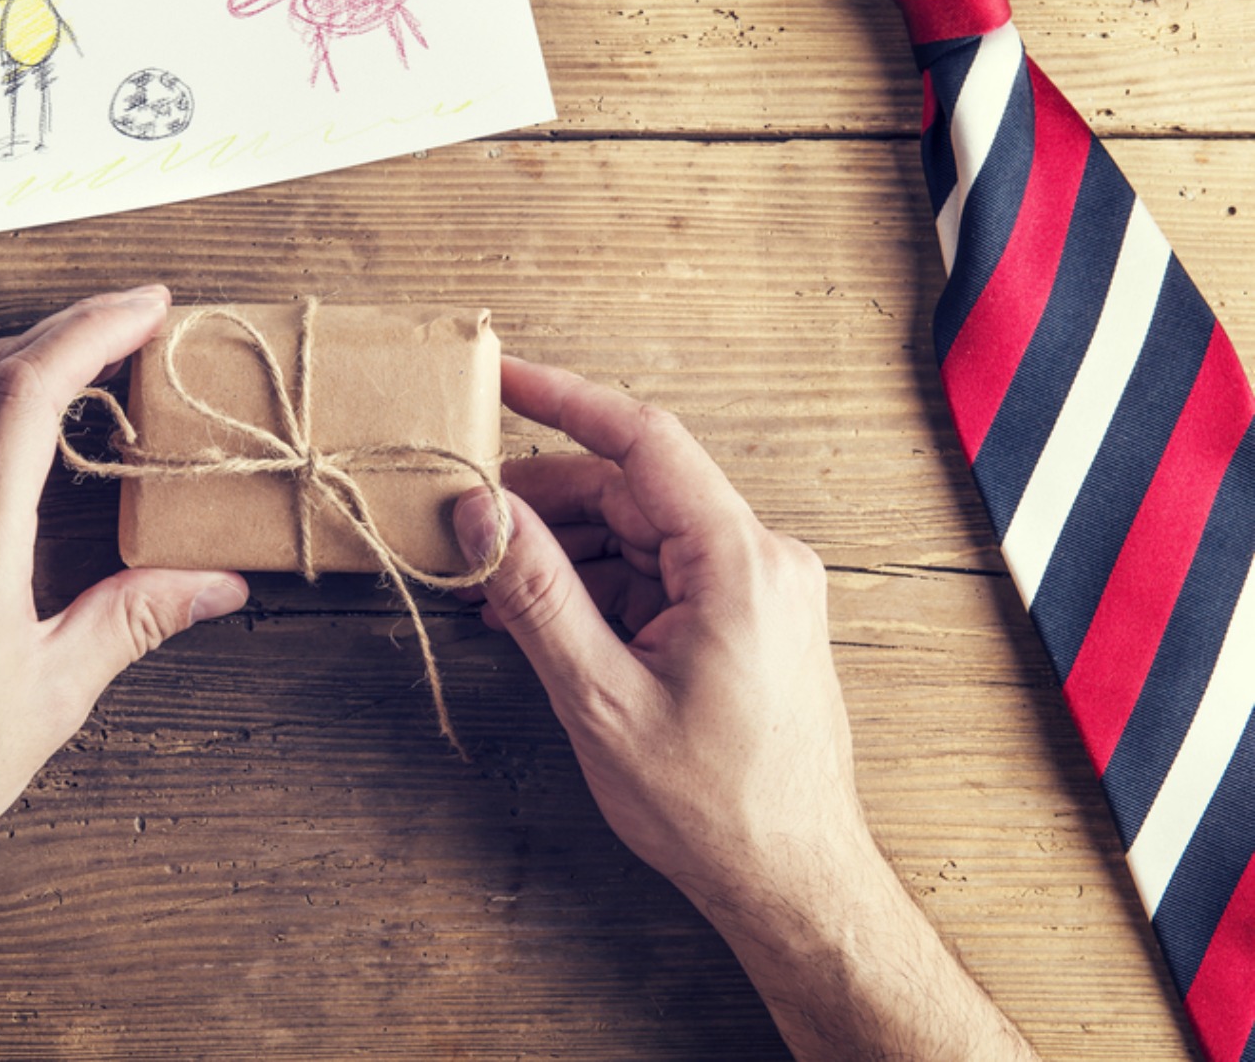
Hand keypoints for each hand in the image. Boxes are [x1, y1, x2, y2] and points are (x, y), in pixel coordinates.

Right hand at [453, 355, 866, 903]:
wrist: (794, 881)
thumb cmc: (715, 806)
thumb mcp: (601, 698)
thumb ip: (536, 595)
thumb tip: (481, 514)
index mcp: (739, 564)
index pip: (643, 440)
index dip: (564, 398)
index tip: (501, 376)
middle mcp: (761, 559)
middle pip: (632, 489)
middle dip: (543, 502)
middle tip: (464, 521)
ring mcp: (759, 587)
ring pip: (640, 532)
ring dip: (565, 552)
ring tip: (491, 588)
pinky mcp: (748, 617)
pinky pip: (658, 572)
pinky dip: (598, 586)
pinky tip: (541, 618)